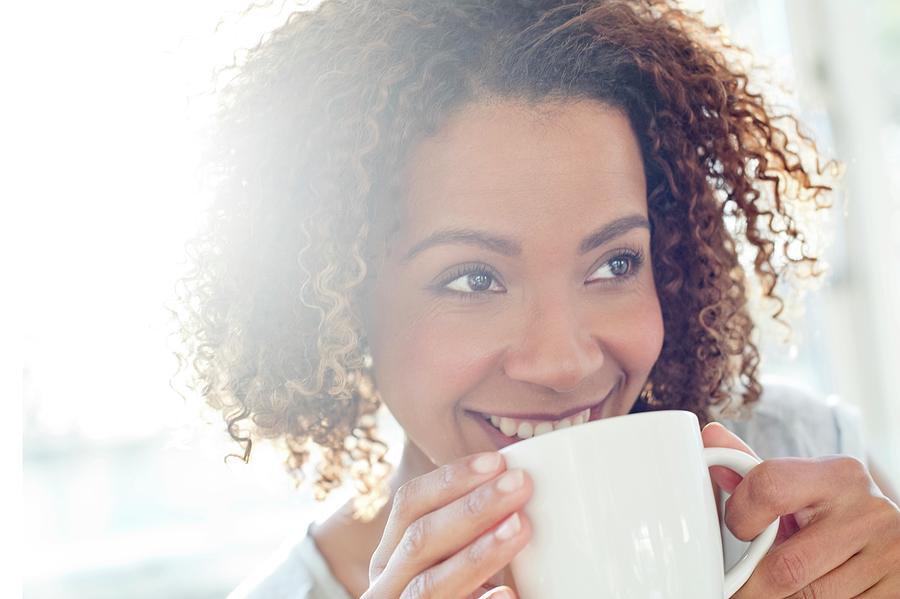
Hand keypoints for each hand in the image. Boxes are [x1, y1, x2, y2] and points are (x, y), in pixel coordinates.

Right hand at [361, 451, 532, 598]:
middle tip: (520, 484)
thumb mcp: (447, 562)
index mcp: (391, 557)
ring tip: (520, 528)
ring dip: (477, 552)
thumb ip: (467, 532)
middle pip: (420, 539)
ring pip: (428, 584)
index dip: (451, 478)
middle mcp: (386, 587)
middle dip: (472, 508)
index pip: (409, 504)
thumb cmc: (455, 598)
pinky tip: (506, 595)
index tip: (498, 460)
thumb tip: (521, 482)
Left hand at [702, 422, 899, 597]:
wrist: (895, 540)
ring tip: (775, 592)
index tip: (737, 530)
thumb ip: (754, 471)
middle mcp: (868, 511)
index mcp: (837, 475)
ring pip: (810, 597)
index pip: (768, 487)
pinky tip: (810, 596)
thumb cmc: (835, 511)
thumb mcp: (801, 487)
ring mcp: (888, 555)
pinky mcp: (897, 590)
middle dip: (754, 586)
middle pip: (785, 565)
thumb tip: (711, 438)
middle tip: (740, 588)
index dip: (740, 516)